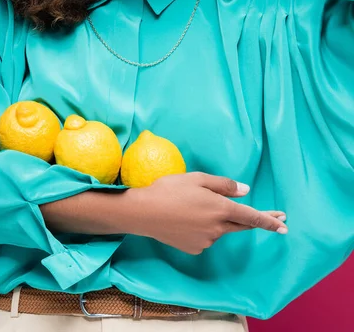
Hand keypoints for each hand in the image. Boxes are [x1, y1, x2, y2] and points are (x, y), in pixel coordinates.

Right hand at [126, 172, 287, 254]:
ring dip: (217, 219)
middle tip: (276, 218)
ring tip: (191, 205)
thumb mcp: (197, 179)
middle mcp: (217, 227)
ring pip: (219, 228)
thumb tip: (245, 191)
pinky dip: (202, 228)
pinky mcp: (195, 249)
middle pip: (242, 225)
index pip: (251, 216)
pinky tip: (185, 218)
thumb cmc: (170, 189)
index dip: (269, 220)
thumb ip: (224, 185)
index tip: (284, 225)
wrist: (144, 212)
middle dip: (260, 221)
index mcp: (220, 208)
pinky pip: (206, 237)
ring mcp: (206, 241)